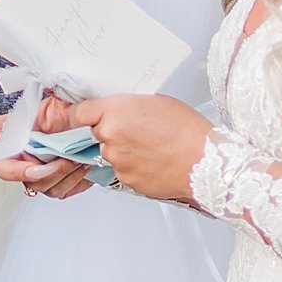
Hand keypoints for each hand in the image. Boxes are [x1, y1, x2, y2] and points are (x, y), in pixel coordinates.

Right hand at [0, 108, 91, 199]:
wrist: (112, 136)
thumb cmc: (87, 115)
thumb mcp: (67, 104)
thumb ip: (50, 111)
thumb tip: (40, 121)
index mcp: (22, 128)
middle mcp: (27, 151)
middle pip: (5, 169)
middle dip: (24, 170)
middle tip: (46, 166)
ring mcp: (40, 170)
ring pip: (33, 185)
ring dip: (57, 174)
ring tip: (77, 159)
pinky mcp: (58, 185)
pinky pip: (56, 193)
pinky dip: (71, 183)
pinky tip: (82, 169)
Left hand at [39, 89, 210, 203]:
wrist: (205, 162)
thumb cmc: (188, 130)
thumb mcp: (155, 102)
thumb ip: (127, 107)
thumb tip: (116, 113)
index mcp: (116, 110)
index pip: (79, 112)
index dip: (79, 115)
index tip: (76, 118)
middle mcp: (110, 135)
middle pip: (95, 134)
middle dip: (109, 133)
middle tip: (135, 132)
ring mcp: (116, 160)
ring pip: (109, 154)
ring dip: (123, 152)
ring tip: (151, 148)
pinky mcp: (125, 179)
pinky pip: (122, 171)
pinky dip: (133, 167)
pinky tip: (153, 161)